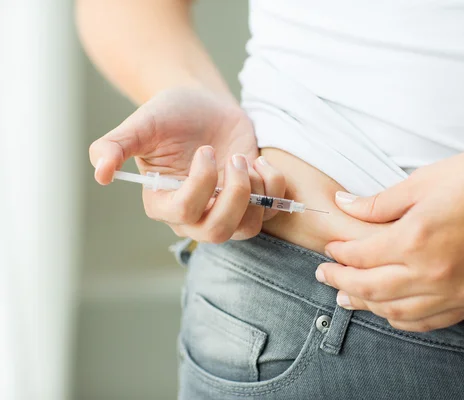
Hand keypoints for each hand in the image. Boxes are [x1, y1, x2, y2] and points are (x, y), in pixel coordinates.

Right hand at [89, 87, 284, 241]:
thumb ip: (114, 145)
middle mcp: (194, 215)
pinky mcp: (252, 200)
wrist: (203, 105)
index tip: (206, 150)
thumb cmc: (171, 114)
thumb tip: (100, 173)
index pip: (183, 213)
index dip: (201, 184)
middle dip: (234, 196)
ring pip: (247, 228)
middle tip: (234, 159)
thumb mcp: (141, 124)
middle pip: (217, 231)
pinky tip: (260, 161)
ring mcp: (224, 210)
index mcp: (163, 202)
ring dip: (255, 193)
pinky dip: (274, 187)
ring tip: (246, 161)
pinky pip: (270, 211)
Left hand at [316, 144, 463, 331]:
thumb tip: (344, 205)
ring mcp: (456, 292)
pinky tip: (388, 310)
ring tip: (347, 296)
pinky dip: (401, 319)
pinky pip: (428, 322)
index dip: (339, 253)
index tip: (330, 248)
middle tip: (324, 274)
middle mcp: (433, 272)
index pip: (361, 256)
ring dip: (366, 304)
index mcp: (415, 237)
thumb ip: (379, 202)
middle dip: (341, 281)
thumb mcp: (425, 180)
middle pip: (370, 288)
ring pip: (396, 311)